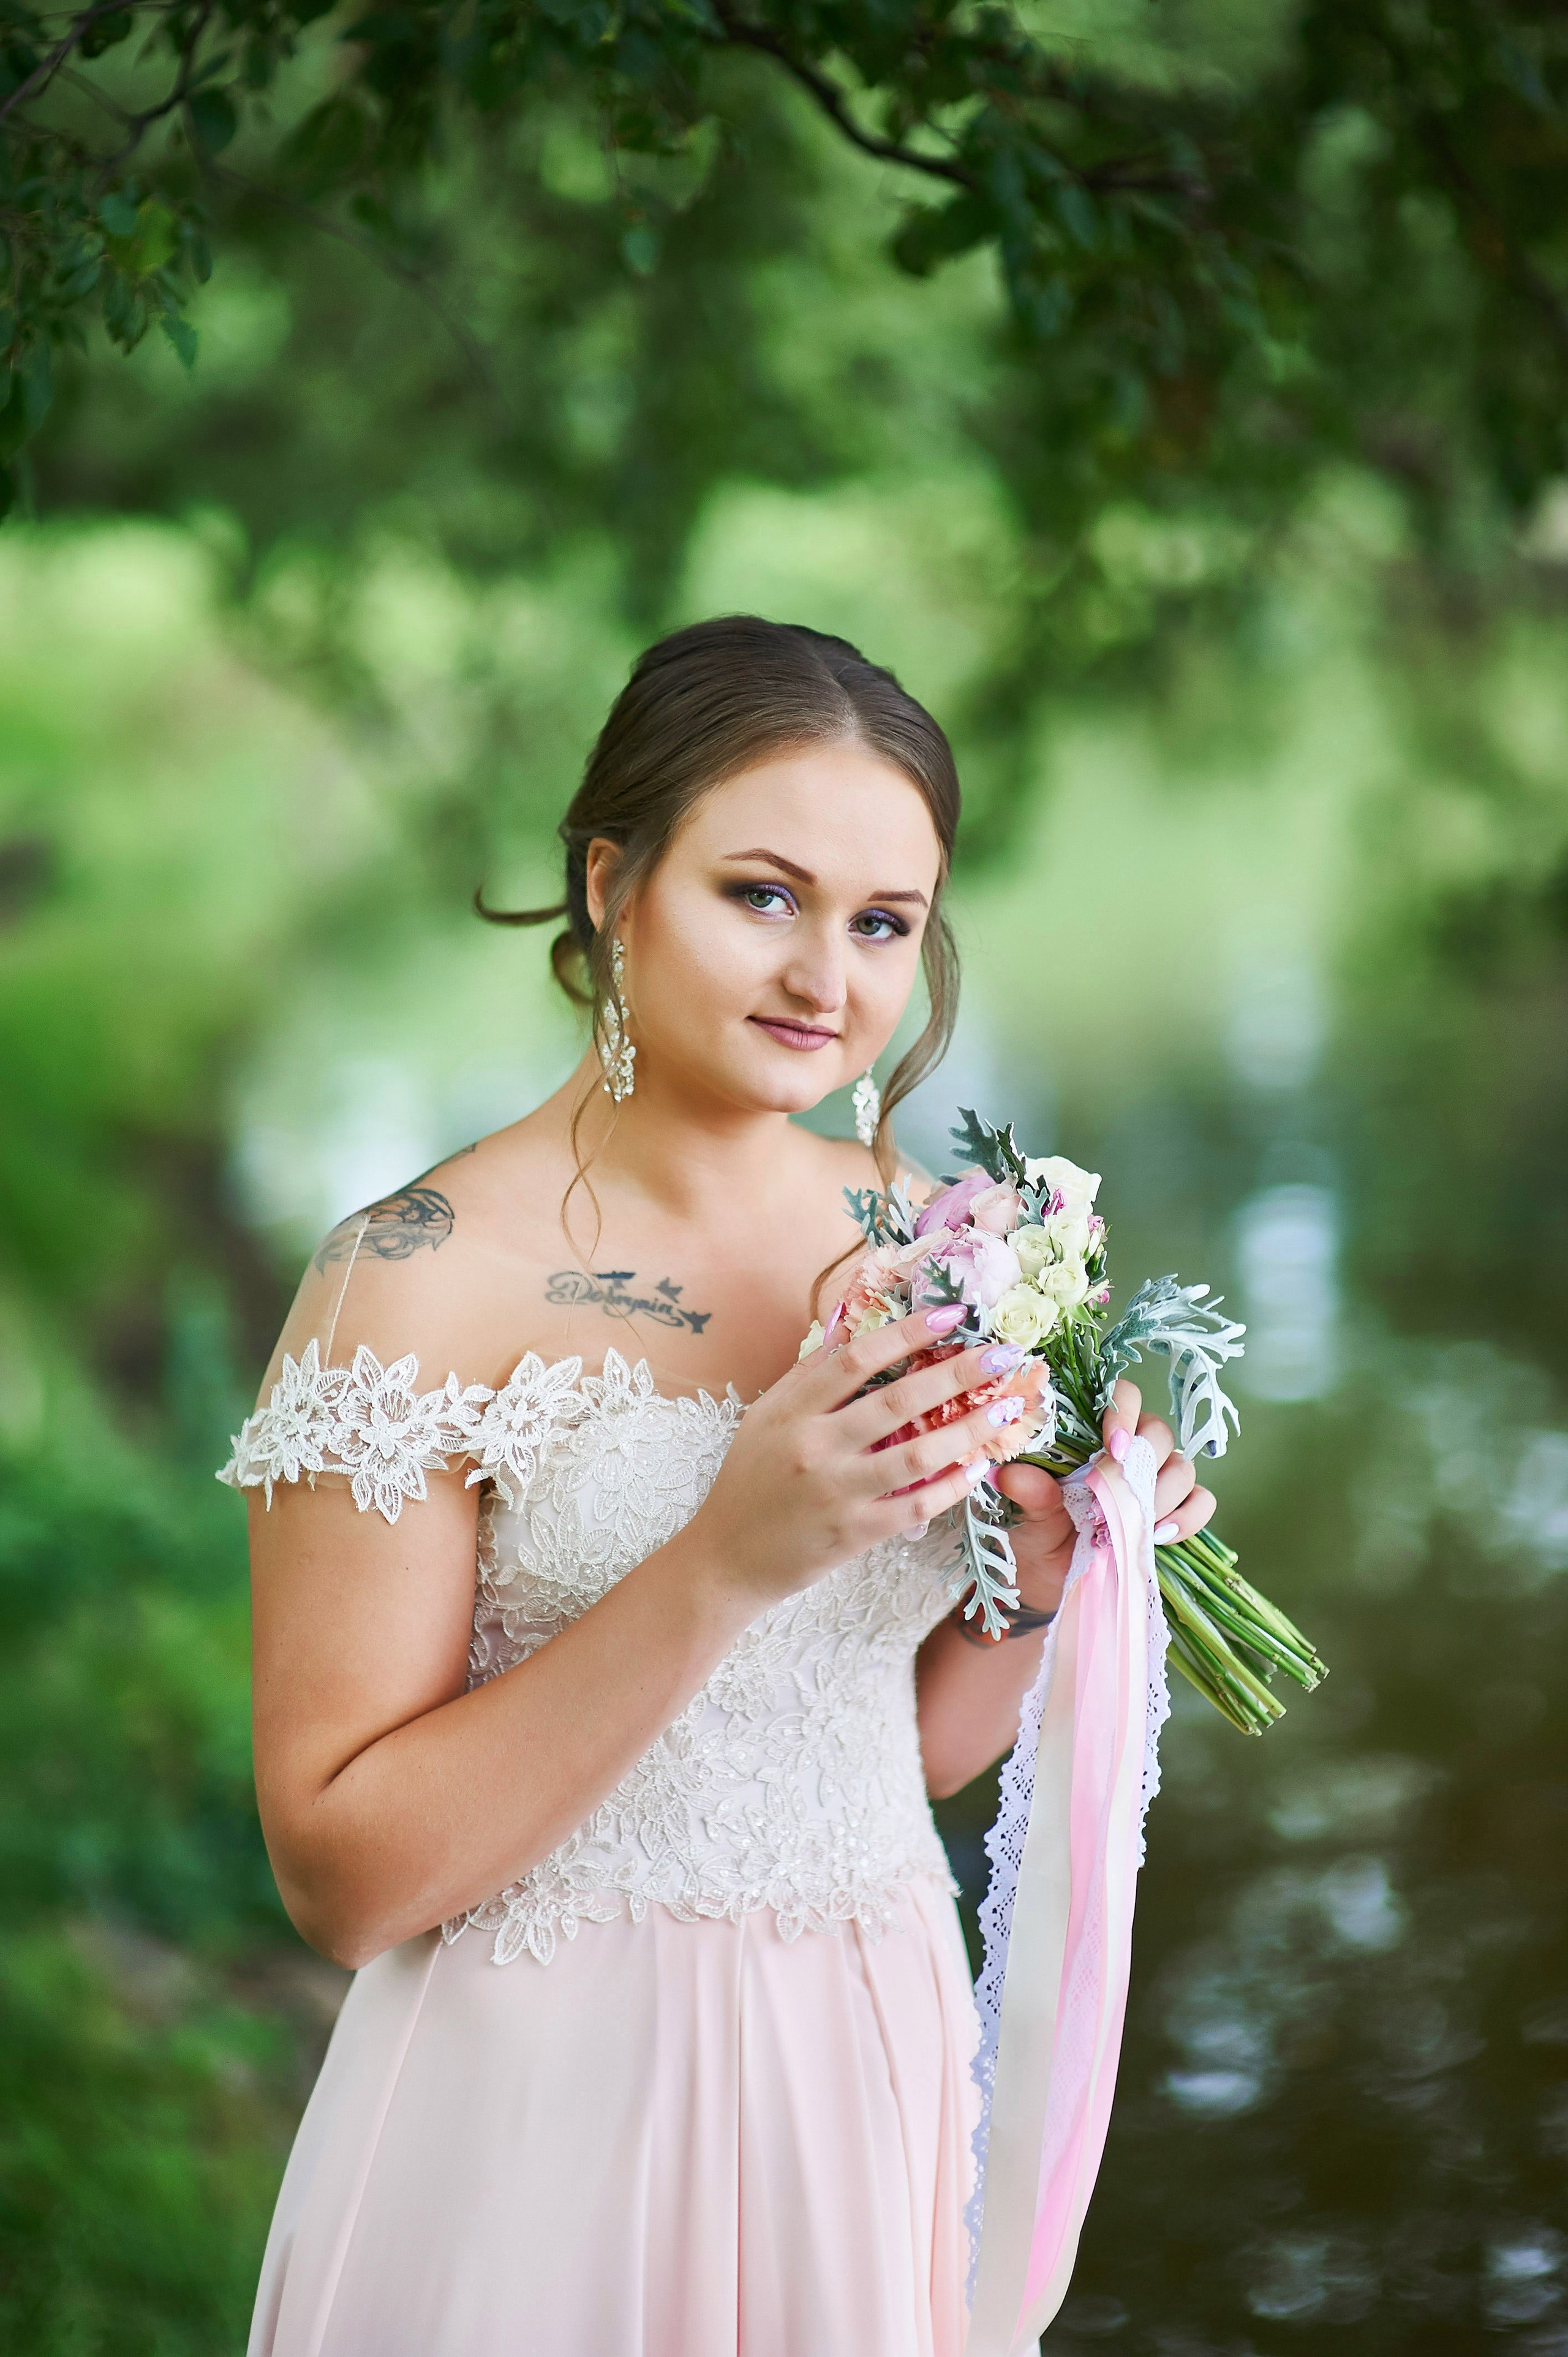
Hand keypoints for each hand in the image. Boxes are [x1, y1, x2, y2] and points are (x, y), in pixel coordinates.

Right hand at [689, 1308, 1048, 1614]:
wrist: (728, 1559)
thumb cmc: (749, 1481)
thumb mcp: (765, 1417)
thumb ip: (808, 1374)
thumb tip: (848, 1323)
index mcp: (793, 1411)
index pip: (857, 1359)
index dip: (907, 1332)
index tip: (951, 1315)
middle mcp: (816, 1447)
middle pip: (897, 1400)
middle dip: (956, 1373)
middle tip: (1002, 1354)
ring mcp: (838, 1492)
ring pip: (917, 1454)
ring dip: (969, 1429)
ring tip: (1007, 1408)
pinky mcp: (855, 1533)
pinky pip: (916, 1505)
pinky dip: (952, 1485)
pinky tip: (980, 1465)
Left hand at [991, 1376, 1216, 1620]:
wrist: (1046, 1576)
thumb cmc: (1033, 1531)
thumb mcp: (1025, 1513)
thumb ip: (1027, 1492)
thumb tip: (1012, 1474)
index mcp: (1092, 1431)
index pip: (1121, 1396)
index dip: (1122, 1413)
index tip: (1112, 1447)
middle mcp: (1130, 1448)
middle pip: (1158, 1432)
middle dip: (1145, 1463)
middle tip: (1121, 1496)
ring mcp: (1156, 1479)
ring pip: (1183, 1467)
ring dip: (1165, 1496)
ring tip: (1136, 1526)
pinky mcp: (1174, 1511)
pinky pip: (1201, 1501)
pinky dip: (1189, 1517)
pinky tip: (1160, 1536)